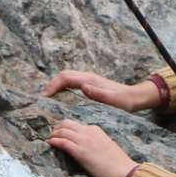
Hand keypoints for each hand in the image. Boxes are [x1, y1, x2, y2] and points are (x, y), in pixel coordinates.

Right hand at [41, 70, 158, 110]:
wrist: (134, 98)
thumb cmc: (124, 101)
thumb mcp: (113, 101)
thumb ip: (99, 94)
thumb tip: (84, 87)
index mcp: (90, 80)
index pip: (65, 78)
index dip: (53, 85)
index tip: (44, 96)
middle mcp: (87, 77)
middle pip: (63, 75)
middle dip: (51, 84)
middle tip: (41, 98)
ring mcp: (88, 80)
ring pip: (66, 78)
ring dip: (55, 85)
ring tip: (46, 97)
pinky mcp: (89, 84)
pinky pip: (71, 83)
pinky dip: (61, 87)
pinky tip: (59, 97)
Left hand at [47, 120, 137, 176]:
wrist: (123, 171)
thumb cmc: (117, 163)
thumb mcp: (106, 145)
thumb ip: (95, 141)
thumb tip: (85, 146)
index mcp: (96, 130)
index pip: (76, 124)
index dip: (65, 128)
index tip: (60, 134)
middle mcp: (89, 132)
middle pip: (66, 123)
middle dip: (56, 128)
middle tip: (51, 136)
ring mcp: (84, 141)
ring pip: (62, 131)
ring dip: (52, 135)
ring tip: (48, 141)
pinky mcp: (80, 152)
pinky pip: (62, 142)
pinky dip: (53, 141)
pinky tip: (49, 144)